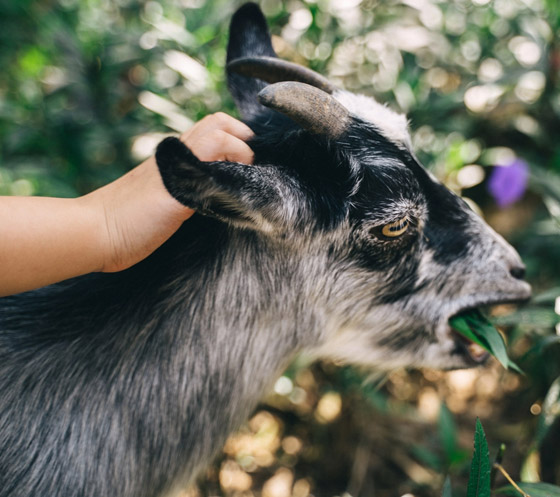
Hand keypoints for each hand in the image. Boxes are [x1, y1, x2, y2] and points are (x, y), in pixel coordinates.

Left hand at [88, 112, 253, 272]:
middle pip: (215, 125)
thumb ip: (203, 180)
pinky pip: (198, 166)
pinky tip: (220, 187)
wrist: (95, 234)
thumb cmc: (132, 218)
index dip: (243, 149)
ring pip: (206, 141)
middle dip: (240, 136)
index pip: (221, 133)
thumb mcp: (174, 198)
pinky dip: (216, 166)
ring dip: (229, 147)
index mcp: (181, 155)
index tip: (252, 174)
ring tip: (244, 171)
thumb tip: (234, 174)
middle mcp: (178, 156)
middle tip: (255, 162)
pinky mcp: (168, 189)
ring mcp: (172, 170)